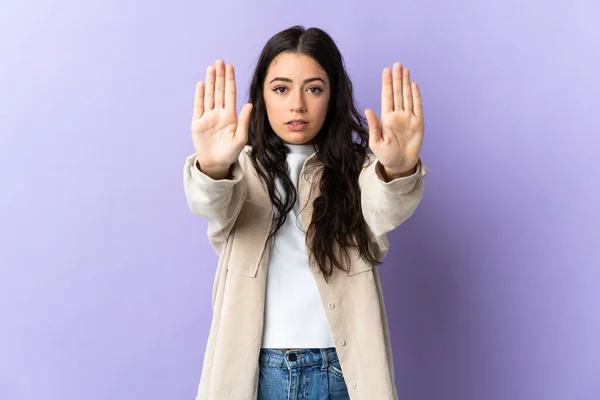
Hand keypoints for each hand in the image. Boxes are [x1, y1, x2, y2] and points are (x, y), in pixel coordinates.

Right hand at [191, 59, 252, 174]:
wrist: (216, 164)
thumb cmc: (230, 153)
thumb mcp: (240, 138)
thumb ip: (244, 121)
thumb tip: (250, 104)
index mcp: (230, 116)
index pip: (230, 94)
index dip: (230, 80)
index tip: (230, 67)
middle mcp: (219, 113)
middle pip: (219, 91)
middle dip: (220, 76)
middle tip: (220, 61)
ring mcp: (208, 117)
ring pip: (209, 95)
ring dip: (210, 82)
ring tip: (211, 68)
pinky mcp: (197, 123)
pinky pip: (198, 106)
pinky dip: (199, 95)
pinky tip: (201, 84)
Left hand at [364, 62, 423, 178]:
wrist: (400, 165)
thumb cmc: (386, 155)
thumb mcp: (376, 143)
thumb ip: (373, 126)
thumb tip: (368, 110)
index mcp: (386, 118)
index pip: (387, 97)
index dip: (387, 83)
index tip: (386, 70)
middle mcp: (398, 115)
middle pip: (398, 93)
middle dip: (397, 78)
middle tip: (397, 64)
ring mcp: (408, 118)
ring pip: (407, 96)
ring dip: (406, 83)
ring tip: (405, 70)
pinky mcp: (418, 123)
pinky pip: (418, 107)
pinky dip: (416, 96)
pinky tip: (413, 85)